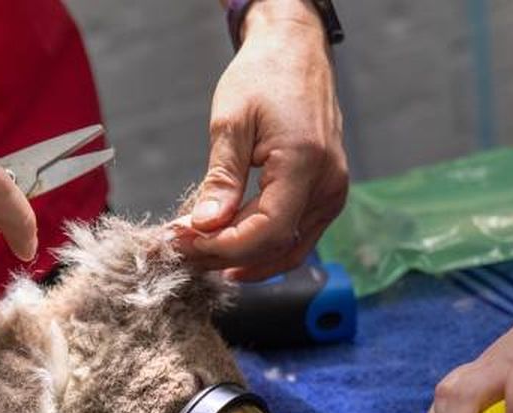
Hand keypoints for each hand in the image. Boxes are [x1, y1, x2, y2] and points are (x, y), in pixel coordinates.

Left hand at [180, 0, 347, 280]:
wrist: (296, 54)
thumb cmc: (264, 77)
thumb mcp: (232, 123)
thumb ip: (221, 179)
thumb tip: (204, 226)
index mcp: (305, 163)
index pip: (268, 231)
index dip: (224, 247)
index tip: (183, 243)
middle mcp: (328, 185)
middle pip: (276, 246)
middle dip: (225, 255)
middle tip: (180, 250)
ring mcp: (332, 193)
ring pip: (289, 250)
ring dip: (244, 259)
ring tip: (200, 252)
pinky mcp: (326, 196)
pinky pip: (297, 237)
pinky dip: (262, 248)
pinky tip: (229, 247)